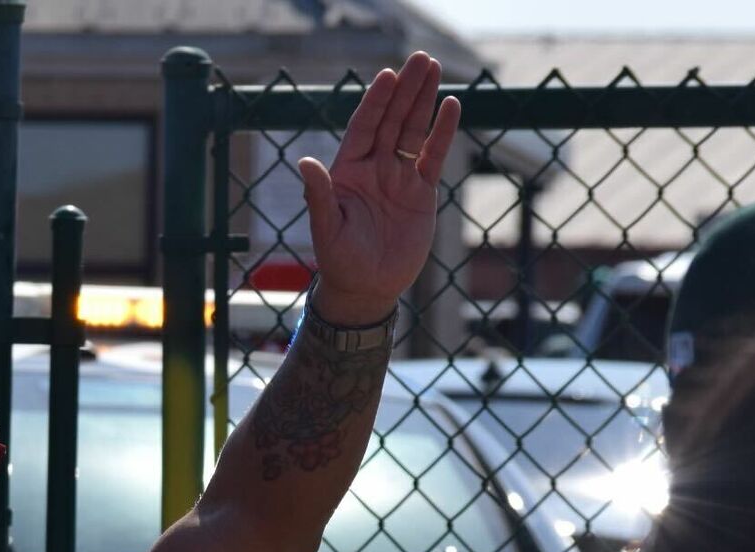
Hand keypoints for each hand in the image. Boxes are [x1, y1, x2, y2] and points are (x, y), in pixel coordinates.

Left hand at [298, 50, 461, 324]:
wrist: (367, 289)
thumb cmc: (339, 262)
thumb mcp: (327, 229)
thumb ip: (319, 195)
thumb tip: (304, 162)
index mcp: (348, 172)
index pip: (364, 128)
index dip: (376, 102)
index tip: (387, 76)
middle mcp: (374, 168)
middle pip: (392, 121)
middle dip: (405, 91)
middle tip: (420, 59)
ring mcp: (399, 178)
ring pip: (413, 132)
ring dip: (423, 102)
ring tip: (434, 70)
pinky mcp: (421, 192)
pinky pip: (433, 156)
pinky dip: (442, 133)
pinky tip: (450, 106)